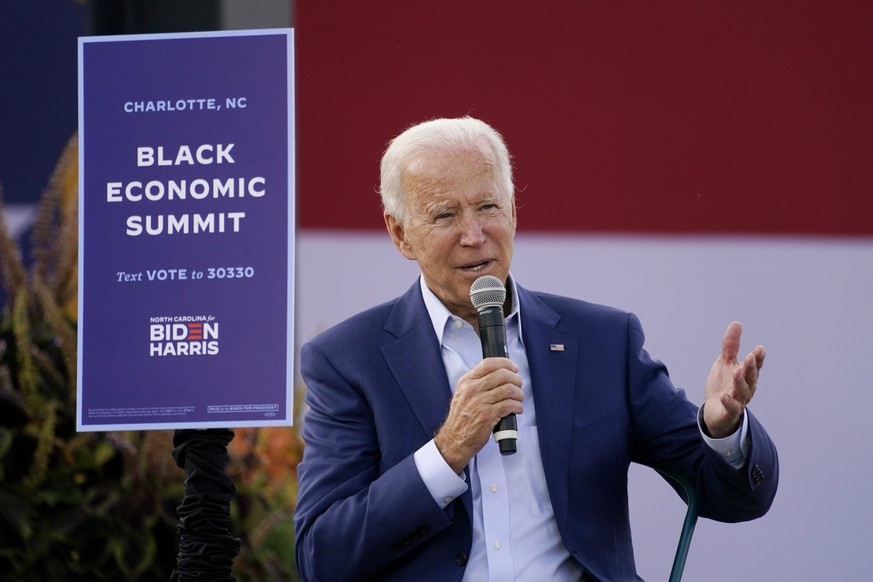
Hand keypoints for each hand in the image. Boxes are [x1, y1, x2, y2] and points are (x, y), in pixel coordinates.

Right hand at [434, 358, 523, 472]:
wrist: (454, 440)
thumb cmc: (461, 419)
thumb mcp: (462, 394)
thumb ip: (476, 383)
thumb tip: (498, 374)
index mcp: (466, 382)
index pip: (488, 363)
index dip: (505, 363)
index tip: (513, 367)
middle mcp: (472, 390)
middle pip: (502, 374)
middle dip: (516, 379)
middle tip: (519, 384)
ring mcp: (480, 402)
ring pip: (508, 389)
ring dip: (519, 394)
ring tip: (518, 398)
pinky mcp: (488, 416)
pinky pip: (510, 405)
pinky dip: (518, 406)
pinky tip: (516, 409)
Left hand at [703, 321, 764, 437]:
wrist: (714, 410)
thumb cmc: (723, 384)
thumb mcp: (725, 362)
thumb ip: (730, 345)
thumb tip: (737, 323)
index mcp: (747, 375)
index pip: (755, 365)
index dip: (758, 358)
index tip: (759, 349)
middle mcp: (746, 387)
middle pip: (751, 377)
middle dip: (751, 367)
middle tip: (750, 356)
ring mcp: (738, 400)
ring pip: (742, 391)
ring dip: (740, 381)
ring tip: (737, 370)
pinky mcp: (729, 411)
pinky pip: (731, 408)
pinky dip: (729, 402)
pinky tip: (724, 395)